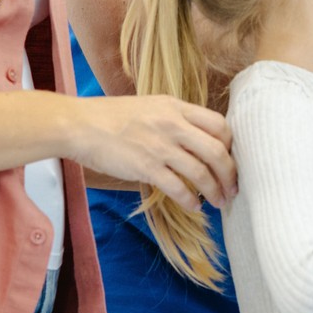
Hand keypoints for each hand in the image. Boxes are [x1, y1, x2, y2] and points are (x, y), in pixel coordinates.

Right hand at [71, 95, 236, 210]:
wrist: (80, 125)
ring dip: (214, 191)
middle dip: (230, 173)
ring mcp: (160, 146)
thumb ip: (174, 118)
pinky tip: (194, 206)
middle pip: (217, 150)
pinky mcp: (146, 167)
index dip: (230, 144)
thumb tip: (195, 138)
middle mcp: (173, 124)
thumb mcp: (150, 106)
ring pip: (201, 172)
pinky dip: (191, 200)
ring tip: (218, 202)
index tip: (230, 159)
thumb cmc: (111, 116)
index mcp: (176, 106)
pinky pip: (178, 188)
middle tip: (233, 188)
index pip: (219, 124)